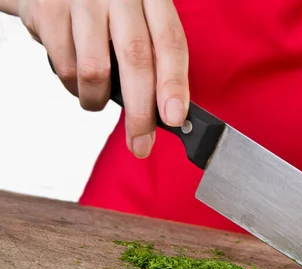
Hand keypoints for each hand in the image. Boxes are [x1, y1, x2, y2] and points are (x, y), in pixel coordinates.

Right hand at [18, 0, 189, 157]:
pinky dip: (73, 87)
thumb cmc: (108, 9)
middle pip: (136, 58)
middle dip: (141, 112)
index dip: (174, 84)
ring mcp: (83, 0)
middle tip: (141, 144)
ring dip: (98, 100)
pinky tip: (77, 78)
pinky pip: (65, 67)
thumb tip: (170, 114)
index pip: (170, 42)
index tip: (175, 118)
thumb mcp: (139, 19)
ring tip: (97, 99)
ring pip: (95, 71)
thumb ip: (155, 57)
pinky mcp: (49, 9)